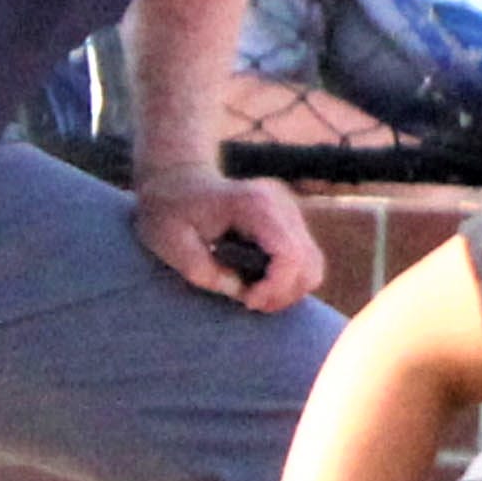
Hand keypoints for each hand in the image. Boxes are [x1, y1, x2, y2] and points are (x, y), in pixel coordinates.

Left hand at [133, 169, 324, 313]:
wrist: (177, 179)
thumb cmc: (168, 210)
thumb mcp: (168, 241)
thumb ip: (200, 270)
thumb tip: (239, 290)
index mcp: (255, 204)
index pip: (289, 254)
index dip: (275, 287)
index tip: (247, 300)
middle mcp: (282, 205)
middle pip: (308, 263)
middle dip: (283, 293)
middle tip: (249, 302)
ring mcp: (290, 212)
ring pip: (313, 265)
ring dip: (289, 290)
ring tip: (255, 296)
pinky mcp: (290, 222)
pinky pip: (306, 260)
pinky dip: (289, 280)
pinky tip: (260, 284)